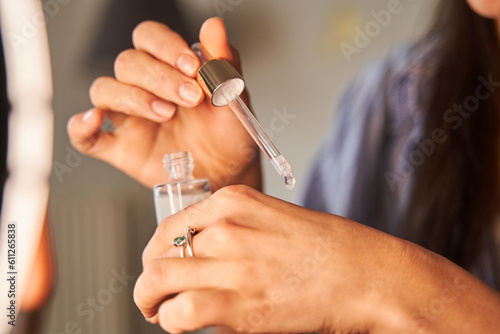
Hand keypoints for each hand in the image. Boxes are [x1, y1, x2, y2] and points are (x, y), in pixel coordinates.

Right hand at [67, 18, 260, 190]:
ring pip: (104, 90)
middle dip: (159, 77)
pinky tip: (95, 122)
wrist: (229, 172)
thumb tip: (214, 26)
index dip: (165, 47)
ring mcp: (129, 118)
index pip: (149, 38)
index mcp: (169, 68)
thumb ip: (222, 62)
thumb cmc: (228, 133)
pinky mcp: (120, 148)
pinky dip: (81, 127)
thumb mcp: (233, 97)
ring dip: (132, 98)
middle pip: (128, 63)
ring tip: (166, 114)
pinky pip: (85, 135)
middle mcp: (145, 88)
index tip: (191, 66)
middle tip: (191, 97)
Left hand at [134, 185, 499, 333]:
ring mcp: (232, 264)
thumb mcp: (274, 218)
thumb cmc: (329, 249)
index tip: (159, 266)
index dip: (156, 251)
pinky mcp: (239, 305)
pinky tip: (182, 322)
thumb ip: (234, 228)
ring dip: (150, 301)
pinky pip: (179, 312)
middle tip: (154, 295)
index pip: (169, 225)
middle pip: (158, 253)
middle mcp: (226, 227)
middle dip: (149, 279)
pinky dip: (171, 320)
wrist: (368, 275)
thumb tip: (201, 252)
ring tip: (160, 311)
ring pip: (157, 281)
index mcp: (234, 200)